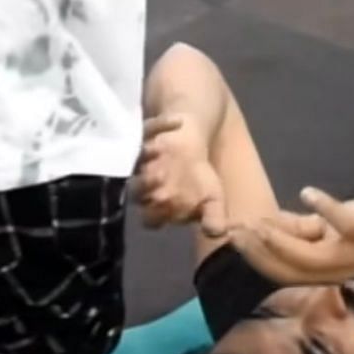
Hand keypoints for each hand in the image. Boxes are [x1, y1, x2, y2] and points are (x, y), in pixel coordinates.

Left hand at [134, 114, 226, 235]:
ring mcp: (139, 160)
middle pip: (139, 190)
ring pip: (137, 162)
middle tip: (161, 176)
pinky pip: (147, 129)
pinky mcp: (142, 135)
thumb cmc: (198, 178)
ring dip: (148, 157)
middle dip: (148, 184)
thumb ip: (213, 215)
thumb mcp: (212, 198)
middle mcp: (142, 185)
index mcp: (155, 206)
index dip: (157, 213)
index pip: (150, 217)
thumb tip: (217, 232)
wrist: (190, 143)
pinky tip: (177, 122)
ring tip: (162, 149)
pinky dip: (161, 124)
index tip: (169, 204)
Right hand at [230, 187, 353, 284]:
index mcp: (327, 270)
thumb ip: (306, 230)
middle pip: (287, 268)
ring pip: (306, 254)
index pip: (281, 272)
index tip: (233, 236)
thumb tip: (271, 224)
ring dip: (280, 236)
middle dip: (258, 250)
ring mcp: (352, 253)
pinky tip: (308, 192)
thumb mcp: (335, 231)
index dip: (254, 257)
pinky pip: (340, 222)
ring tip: (260, 220)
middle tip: (238, 228)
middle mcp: (337, 270)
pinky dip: (323, 207)